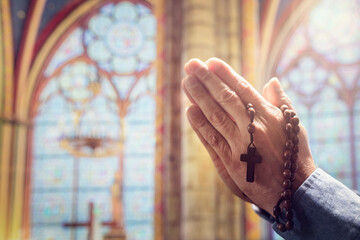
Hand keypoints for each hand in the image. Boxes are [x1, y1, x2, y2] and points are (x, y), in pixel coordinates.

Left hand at [182, 57, 315, 214]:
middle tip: (191, 65)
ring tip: (186, 82)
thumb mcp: (293, 124)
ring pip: (215, 115)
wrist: (294, 189)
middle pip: (225, 98)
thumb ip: (281, 101)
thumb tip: (271, 80)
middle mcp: (253, 127)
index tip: (211, 62)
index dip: (225, 74)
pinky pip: (211, 139)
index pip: (243, 89)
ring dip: (198, 97)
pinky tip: (189, 110)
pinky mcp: (231, 161)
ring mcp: (240, 144)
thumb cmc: (294, 153)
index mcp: (269, 116)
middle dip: (206, 80)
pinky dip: (199, 124)